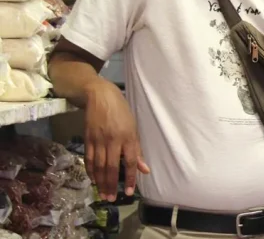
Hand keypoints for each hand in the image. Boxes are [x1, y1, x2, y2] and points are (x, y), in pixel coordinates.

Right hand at [83, 78, 149, 201]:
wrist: (100, 96)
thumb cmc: (121, 112)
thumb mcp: (133, 127)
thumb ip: (137, 150)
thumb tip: (144, 169)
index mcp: (128, 137)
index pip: (130, 162)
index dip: (131, 178)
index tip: (130, 192)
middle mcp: (113, 140)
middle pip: (112, 167)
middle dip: (111, 185)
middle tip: (110, 199)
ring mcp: (98, 140)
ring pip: (99, 166)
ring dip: (100, 182)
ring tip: (102, 194)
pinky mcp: (87, 139)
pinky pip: (88, 159)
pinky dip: (90, 171)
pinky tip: (93, 179)